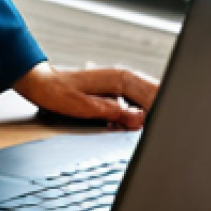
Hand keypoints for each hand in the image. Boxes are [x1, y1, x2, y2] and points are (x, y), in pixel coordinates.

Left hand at [13, 61, 158, 129]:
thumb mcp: (85, 107)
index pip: (155, 93)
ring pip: (145, 100)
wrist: (41, 85)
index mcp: (119, 78)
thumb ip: (114, 112)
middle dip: (160, 112)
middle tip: (164, 133)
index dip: (163, 109)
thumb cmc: (57, 92)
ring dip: (149, 114)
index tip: (170, 125)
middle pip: (154, 96)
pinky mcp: (112, 92)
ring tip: (151, 131)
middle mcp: (121, 78)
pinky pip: (133, 103)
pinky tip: (133, 127)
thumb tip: (139, 119)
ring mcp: (118, 84)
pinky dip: (137, 115)